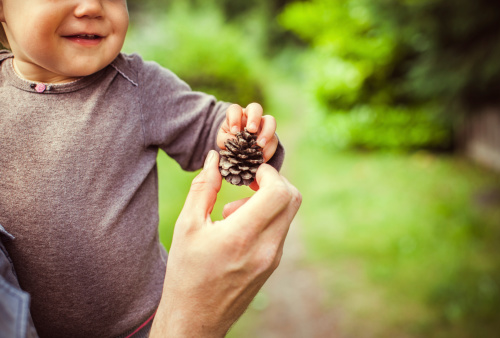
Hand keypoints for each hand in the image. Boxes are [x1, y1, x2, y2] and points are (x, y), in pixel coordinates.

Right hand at [150, 150, 301, 336]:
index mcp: (242, 236)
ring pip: (287, 214)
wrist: (195, 320)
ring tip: (233, 212)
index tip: (250, 171)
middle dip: (273, 182)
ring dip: (268, 201)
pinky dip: (266, 218)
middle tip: (247, 183)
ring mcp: (273, 258)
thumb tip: (214, 159)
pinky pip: (280, 230)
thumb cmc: (185, 274)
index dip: (269, 173)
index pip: (279, 192)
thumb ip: (203, 188)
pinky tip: (238, 228)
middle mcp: (266, 248)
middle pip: (292, 199)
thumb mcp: (187, 226)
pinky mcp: (272, 265)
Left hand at [217, 103, 277, 162]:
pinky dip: (269, 149)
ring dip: (267, 132)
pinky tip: (262, 157)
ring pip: (270, 121)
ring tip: (260, 145)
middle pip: (256, 108)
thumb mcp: (223, 140)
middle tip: (252, 130)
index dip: (235, 119)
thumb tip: (232, 142)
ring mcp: (263, 124)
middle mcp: (251, 116)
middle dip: (254, 118)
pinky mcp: (271, 136)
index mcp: (237, 114)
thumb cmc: (229, 139)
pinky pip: (274, 139)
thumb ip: (225, 140)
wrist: (239, 149)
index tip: (234, 131)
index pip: (235, 110)